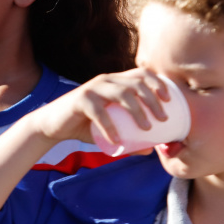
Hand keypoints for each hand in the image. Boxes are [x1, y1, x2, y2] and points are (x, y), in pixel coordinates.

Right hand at [33, 68, 169, 144]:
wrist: (53, 126)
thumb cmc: (84, 125)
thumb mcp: (109, 130)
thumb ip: (128, 137)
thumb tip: (151, 150)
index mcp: (114, 82)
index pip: (141, 74)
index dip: (158, 83)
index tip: (170, 100)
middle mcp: (105, 81)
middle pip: (136, 83)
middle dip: (153, 99)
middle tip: (163, 119)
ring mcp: (92, 89)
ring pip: (121, 93)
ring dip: (138, 110)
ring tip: (147, 128)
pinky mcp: (79, 101)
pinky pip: (99, 112)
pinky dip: (110, 127)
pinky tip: (116, 141)